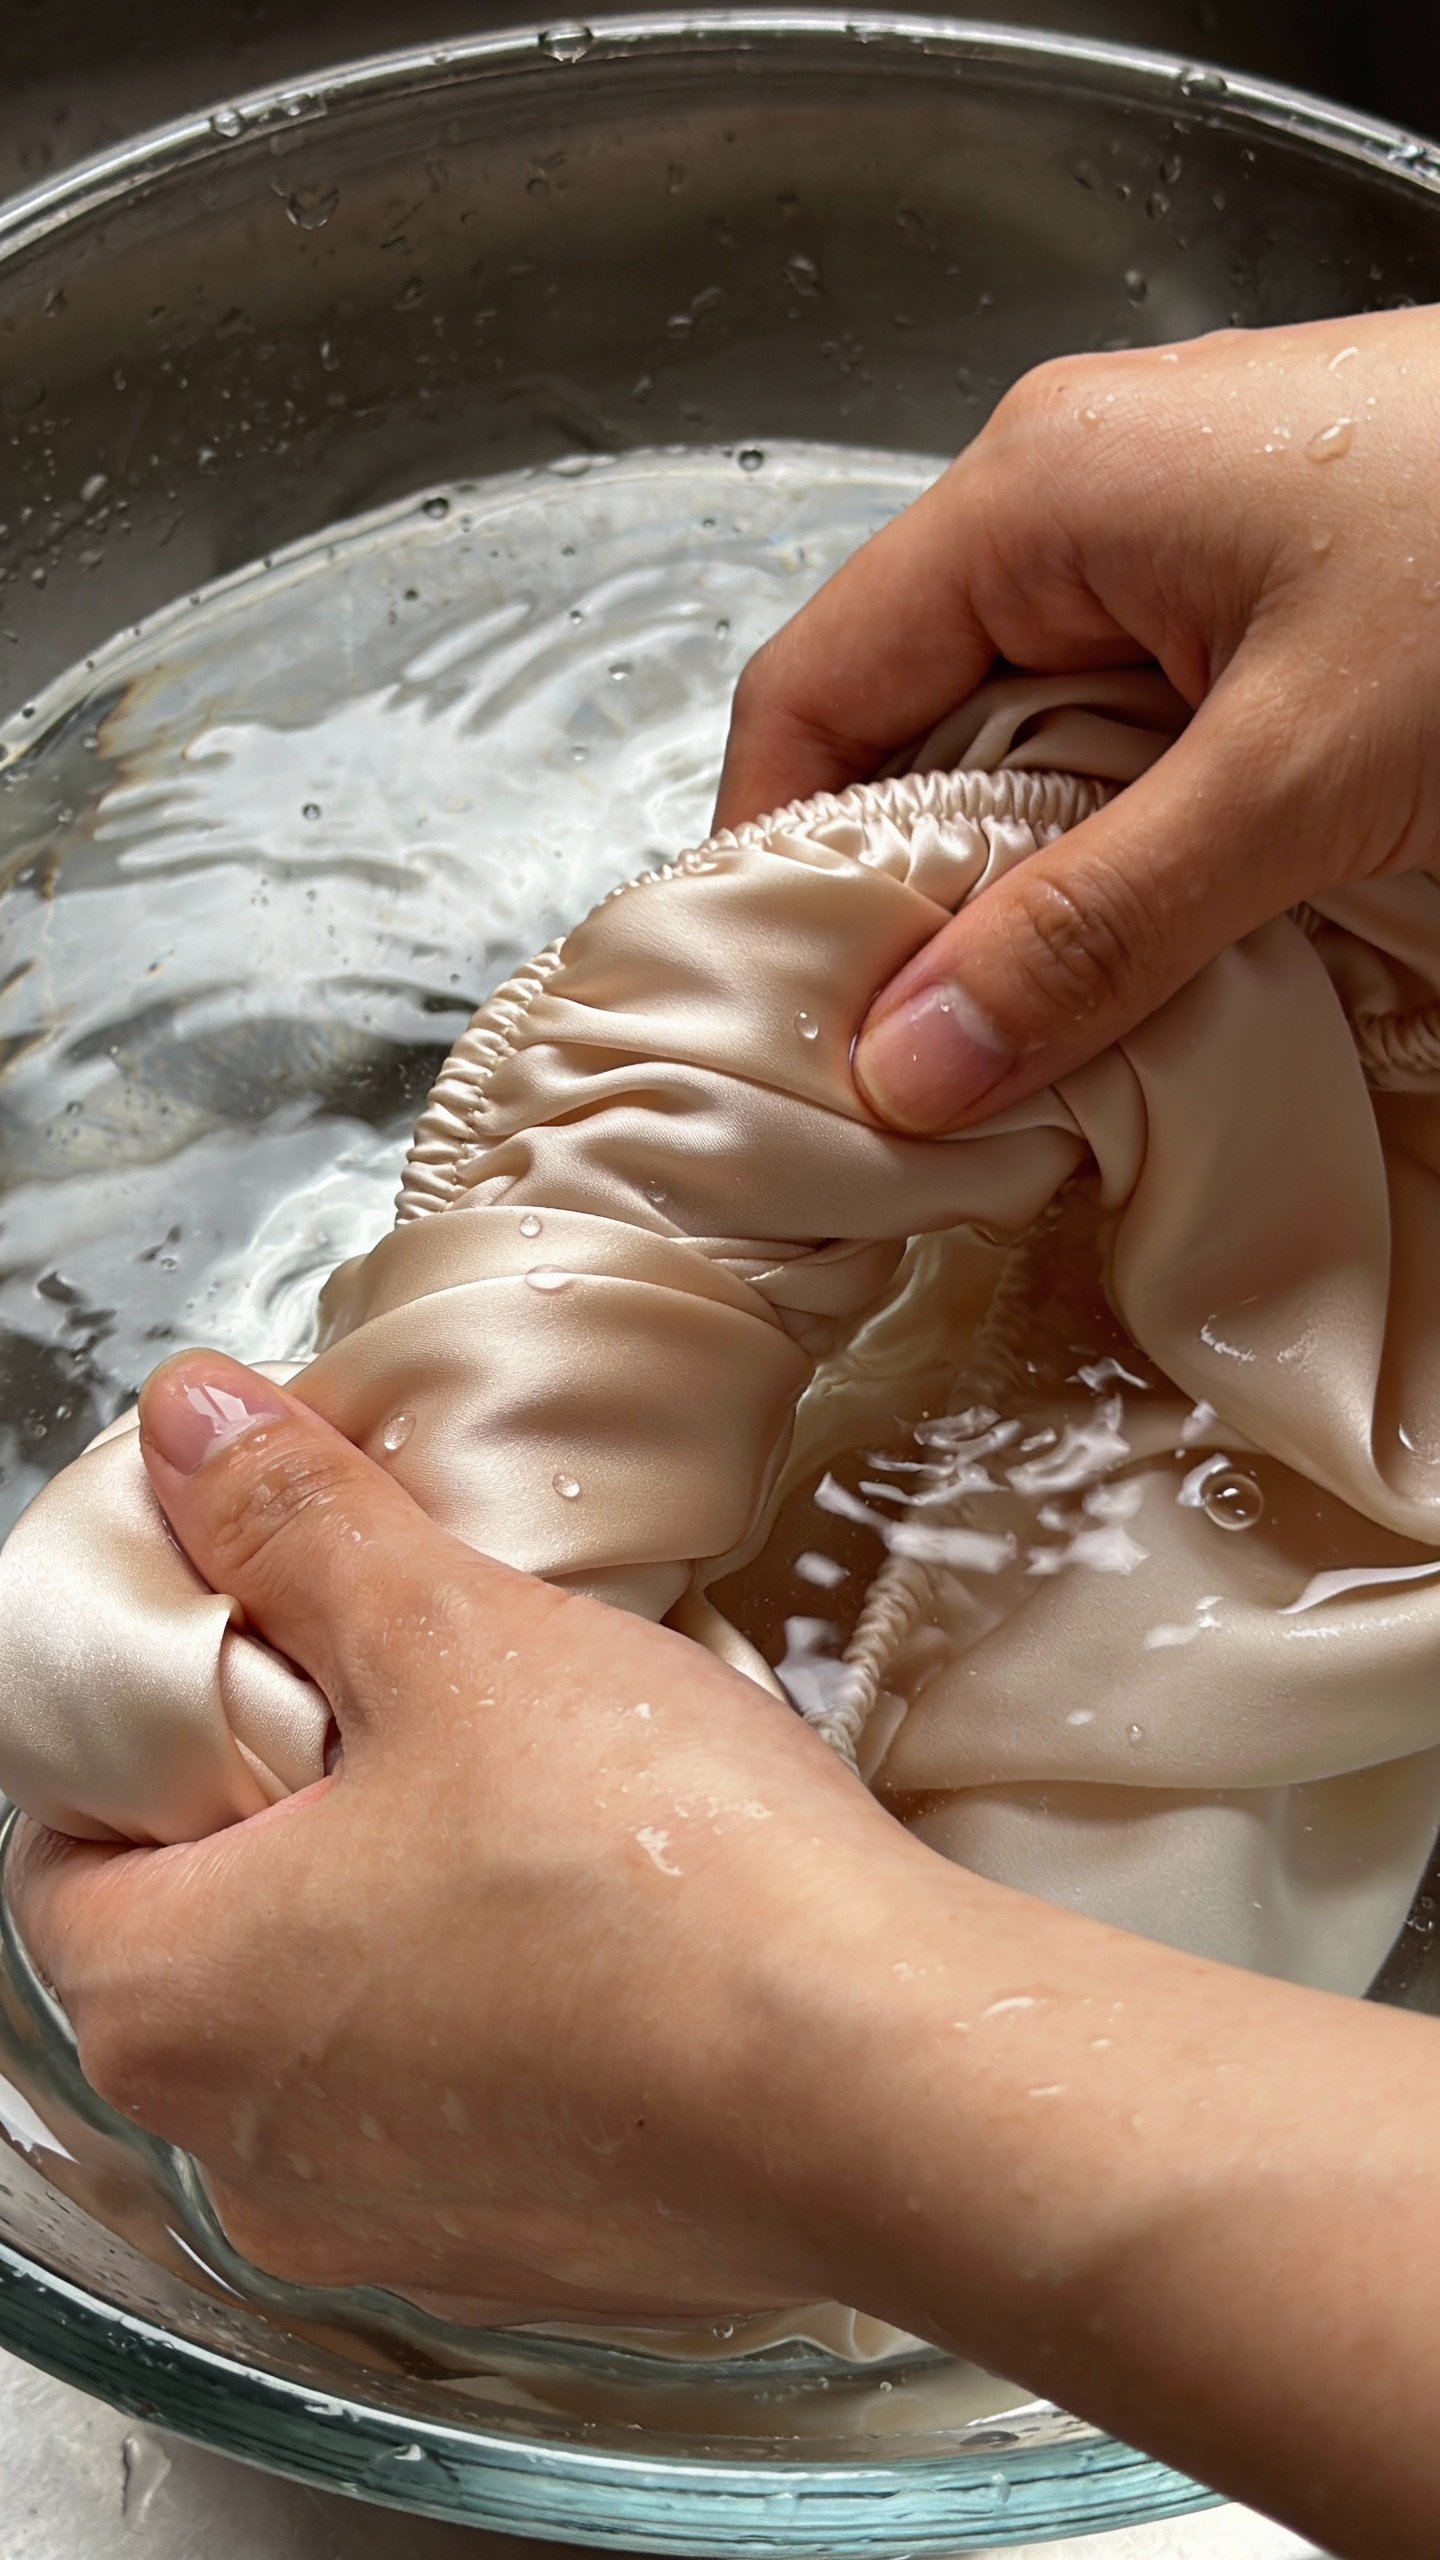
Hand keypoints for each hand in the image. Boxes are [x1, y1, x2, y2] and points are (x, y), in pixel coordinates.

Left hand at [14, 1354, 1439, 2557]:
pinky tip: (613, 1929)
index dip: (149, 1718)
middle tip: (402, 1693)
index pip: (65, 1840)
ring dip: (397, 1916)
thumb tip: (189, 1424)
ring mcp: (386, 2228)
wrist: (897, 2094)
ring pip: (339, 2027)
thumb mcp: (456, 1640)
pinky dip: (503, 2016)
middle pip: (202, 1934)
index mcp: (170, 2001)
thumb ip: (298, 1526)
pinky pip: (465, 2109)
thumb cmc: (659, 1877)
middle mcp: (242, 2151)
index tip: (254, 1642)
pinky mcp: (528, 2262)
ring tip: (524, 1800)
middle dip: (284, 1807)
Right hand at [716, 307, 1439, 1131]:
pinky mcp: (1265, 599)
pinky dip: (1137, 853)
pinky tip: (1170, 942)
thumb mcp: (1298, 779)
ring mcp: (1178, 544)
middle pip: (912, 731)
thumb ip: (1093, 930)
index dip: (776, 865)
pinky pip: (1138, 745)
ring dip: (1037, 891)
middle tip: (932, 1069)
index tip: (788, 1026)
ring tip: (1053, 1030)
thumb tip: (909, 1062)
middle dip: (916, 902)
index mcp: (1038, 492)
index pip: (809, 692)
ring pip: (1031, 751)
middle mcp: (1081, 498)